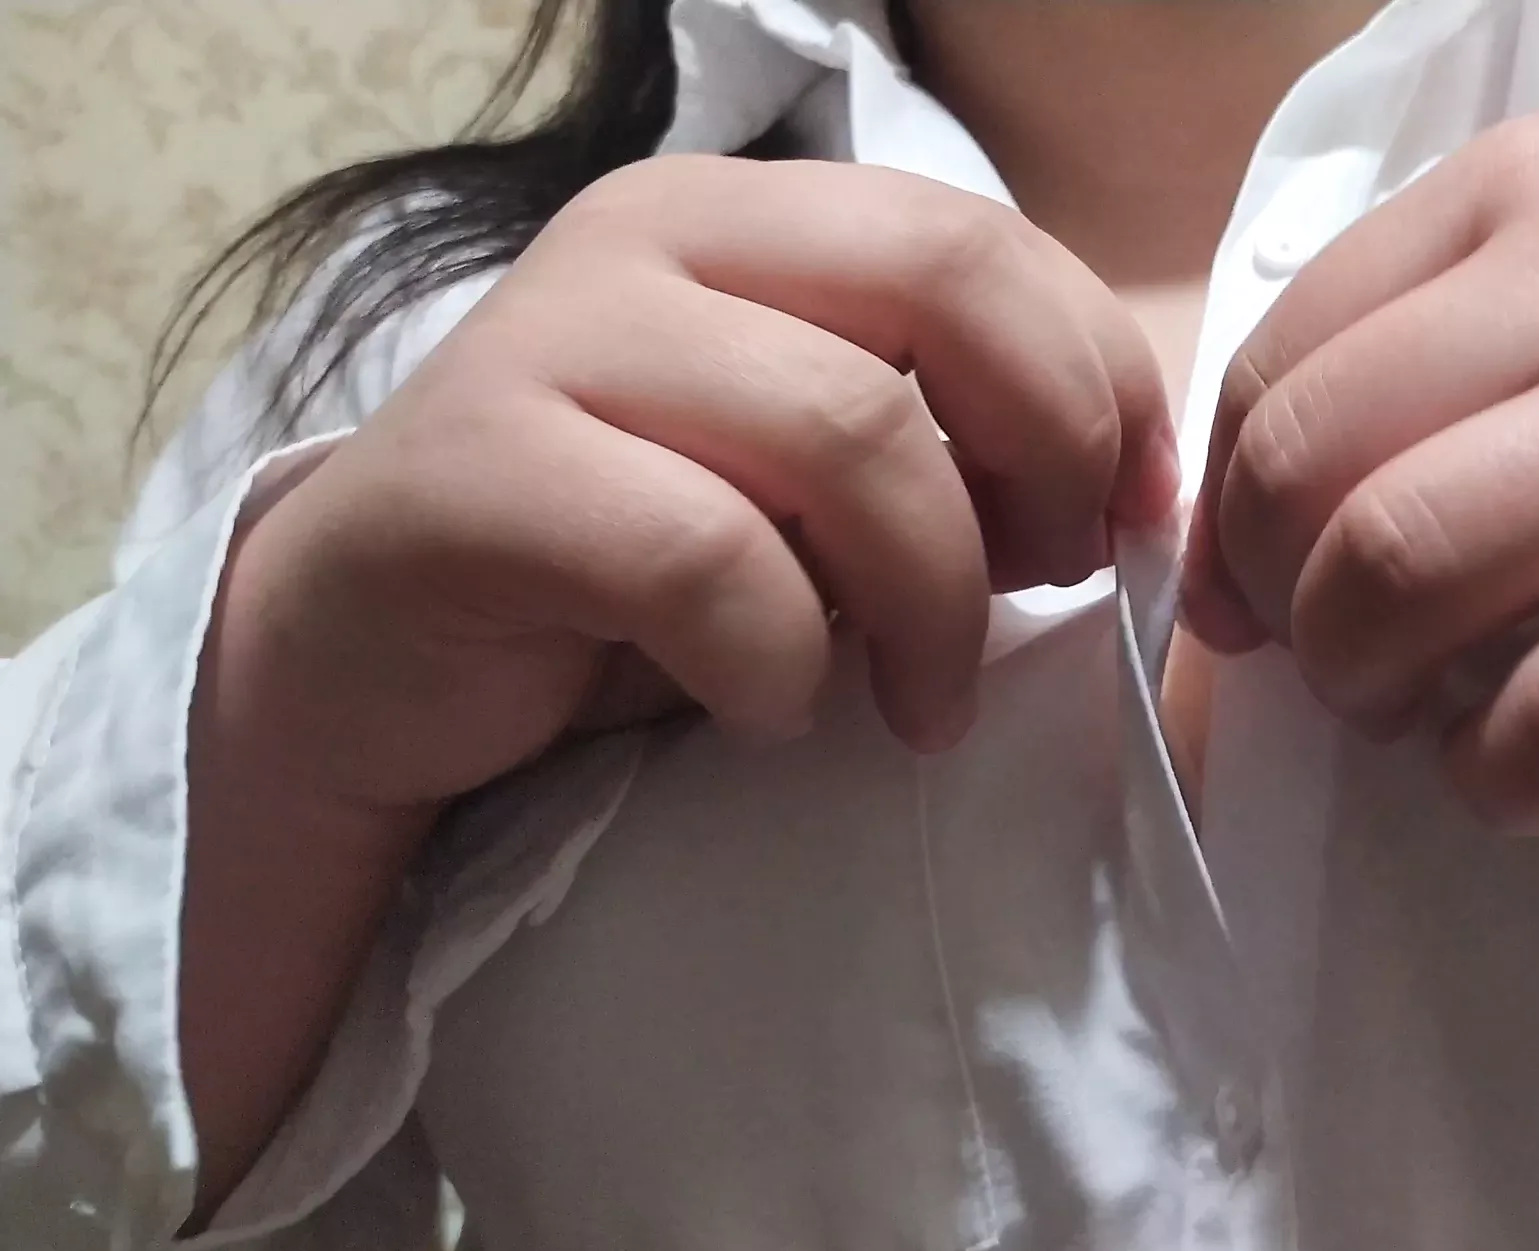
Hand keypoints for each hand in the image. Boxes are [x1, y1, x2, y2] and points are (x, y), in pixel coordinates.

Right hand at [209, 155, 1174, 819]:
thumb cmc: (627, 578)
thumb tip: (1127, 495)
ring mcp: (554, 338)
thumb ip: (951, 445)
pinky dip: (781, 659)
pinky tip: (769, 707)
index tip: (1133, 522)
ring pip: (851, 432)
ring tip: (917, 703)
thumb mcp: (819, 492)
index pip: (992, 245)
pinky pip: (706, 558)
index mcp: (756, 221)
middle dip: (1046, 457)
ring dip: (931, 602)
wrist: (371, 662)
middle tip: (1049, 587)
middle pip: (946, 287)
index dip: (1103, 384)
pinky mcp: (476, 473)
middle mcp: (655, 238)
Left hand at [1181, 111, 1538, 834]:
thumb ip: (1428, 341)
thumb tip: (1243, 527)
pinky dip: (1492, 772)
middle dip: (1277, 604)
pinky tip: (1514, 761)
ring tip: (1414, 705)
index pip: (1279, 356)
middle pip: (1312, 466)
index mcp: (1533, 186)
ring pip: (1405, 569)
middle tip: (1335, 660)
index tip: (1255, 586)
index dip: (1228, 506)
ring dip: (1363, 685)